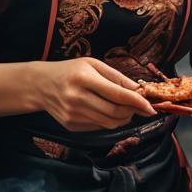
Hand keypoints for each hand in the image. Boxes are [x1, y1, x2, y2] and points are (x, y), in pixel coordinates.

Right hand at [32, 58, 156, 132]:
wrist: (40, 85)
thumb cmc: (70, 71)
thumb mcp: (93, 65)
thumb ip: (117, 78)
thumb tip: (139, 91)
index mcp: (84, 78)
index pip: (118, 94)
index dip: (137, 102)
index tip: (151, 106)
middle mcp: (77, 98)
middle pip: (115, 112)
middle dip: (132, 111)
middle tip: (138, 106)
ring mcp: (73, 114)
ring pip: (109, 124)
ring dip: (123, 118)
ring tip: (124, 108)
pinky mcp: (71, 125)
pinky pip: (98, 127)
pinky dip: (108, 121)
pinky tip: (105, 111)